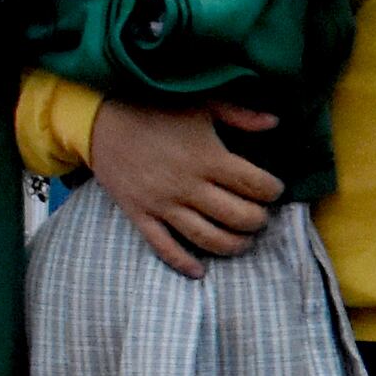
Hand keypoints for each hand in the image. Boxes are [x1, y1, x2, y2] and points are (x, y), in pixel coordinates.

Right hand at [85, 97, 282, 273]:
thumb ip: (239, 115)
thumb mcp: (201, 104)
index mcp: (207, 157)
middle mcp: (187, 185)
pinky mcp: (140, 215)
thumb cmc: (155, 109)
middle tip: (261, 217)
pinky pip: (164, 247)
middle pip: (237, 216)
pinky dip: (183, 263)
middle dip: (258, 220)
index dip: (272, 191)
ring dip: (233, 245)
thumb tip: (275, 122)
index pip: (254, 185)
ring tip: (243, 241)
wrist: (100, 120)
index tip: (274, 190)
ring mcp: (163, 204)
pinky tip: (200, 271)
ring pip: (207, 238)